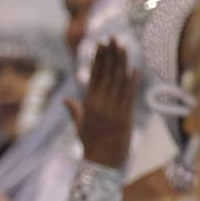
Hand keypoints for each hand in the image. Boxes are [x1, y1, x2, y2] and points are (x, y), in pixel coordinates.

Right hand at [66, 39, 139, 168]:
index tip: (100, 44)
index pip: (94, 75)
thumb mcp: (80, 126)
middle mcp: (101, 104)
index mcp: (89, 104)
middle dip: (109, 55)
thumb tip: (64, 100)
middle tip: (112, 38)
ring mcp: (113, 109)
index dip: (98, 59)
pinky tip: (134, 67)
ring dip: (122, 62)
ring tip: (124, 46)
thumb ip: (74, 111)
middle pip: (106, 73)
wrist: (101, 163)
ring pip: (119, 80)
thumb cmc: (90, 146)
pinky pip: (130, 94)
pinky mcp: (125, 116)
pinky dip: (132, 80)